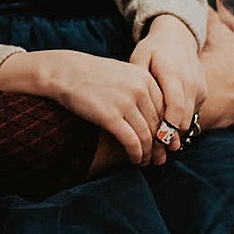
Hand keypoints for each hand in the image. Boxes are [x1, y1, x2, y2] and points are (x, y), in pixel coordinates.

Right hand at [0, 50, 163, 165]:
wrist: (66, 72)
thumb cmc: (93, 75)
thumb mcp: (124, 74)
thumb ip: (141, 89)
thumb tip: (155, 115)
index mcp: (146, 78)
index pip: (165, 110)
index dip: (167, 129)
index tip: (167, 143)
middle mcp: (140, 89)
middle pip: (158, 124)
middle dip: (160, 145)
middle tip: (159, 159)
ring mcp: (126, 102)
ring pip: (146, 135)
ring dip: (148, 152)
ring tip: (145, 161)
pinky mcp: (110, 116)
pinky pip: (131, 141)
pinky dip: (136, 153)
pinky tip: (134, 159)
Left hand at [131, 15, 205, 158]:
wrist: (178, 36)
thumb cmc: (153, 49)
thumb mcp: (140, 58)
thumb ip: (138, 81)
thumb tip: (134, 107)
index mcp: (174, 73)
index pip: (175, 107)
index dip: (166, 127)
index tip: (155, 142)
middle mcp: (191, 82)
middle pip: (183, 119)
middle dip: (168, 137)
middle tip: (153, 154)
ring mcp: (200, 87)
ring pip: (189, 120)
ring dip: (174, 133)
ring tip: (157, 147)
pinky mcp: (203, 92)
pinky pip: (192, 114)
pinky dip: (179, 122)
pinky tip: (165, 127)